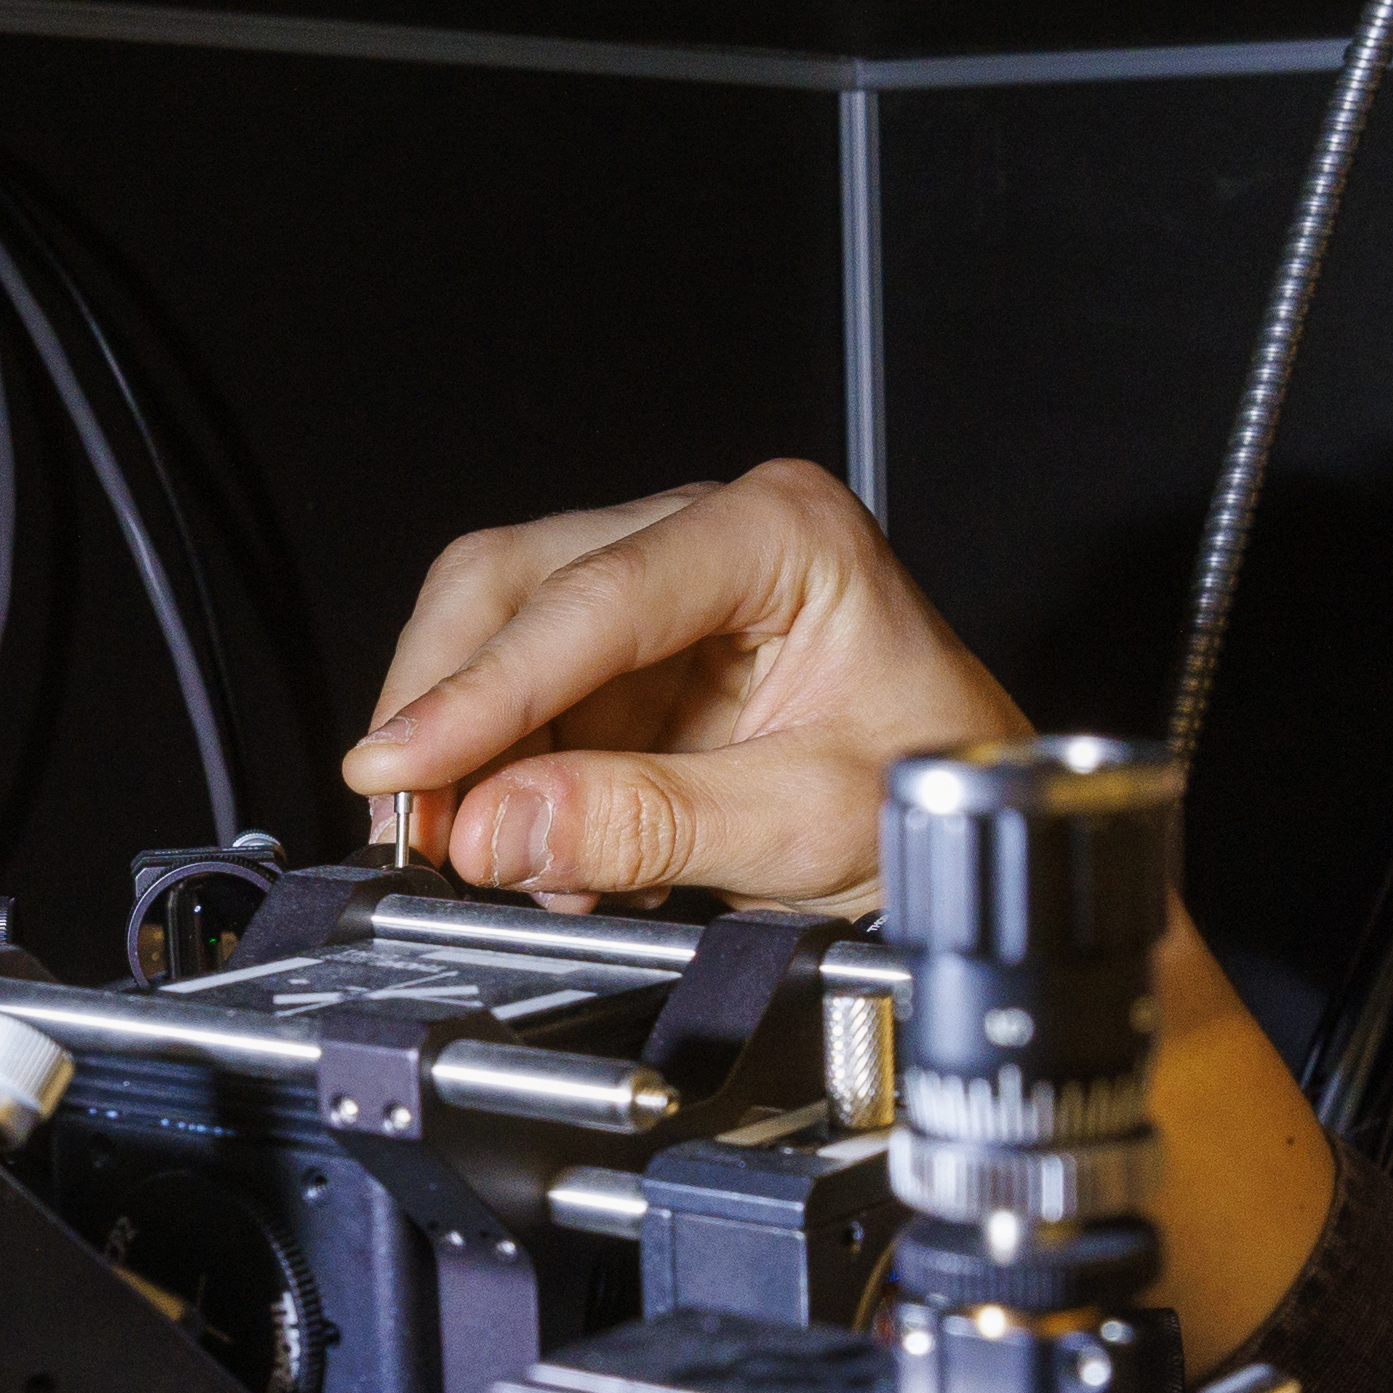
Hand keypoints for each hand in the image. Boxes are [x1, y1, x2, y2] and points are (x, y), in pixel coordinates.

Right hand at [345, 458, 1345, 1376]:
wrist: (987, 840)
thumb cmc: (944, 800)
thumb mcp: (804, 829)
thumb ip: (646, 826)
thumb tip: (501, 829)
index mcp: (782, 534)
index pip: (594, 598)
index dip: (482, 690)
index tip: (405, 766)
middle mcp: (718, 533)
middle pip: (517, 585)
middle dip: (448, 709)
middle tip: (408, 823)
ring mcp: (673, 588)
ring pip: (504, 635)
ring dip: (475, 755)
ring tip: (491, 859)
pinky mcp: (645, 654)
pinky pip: (536, 699)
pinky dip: (514, 780)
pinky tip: (542, 852)